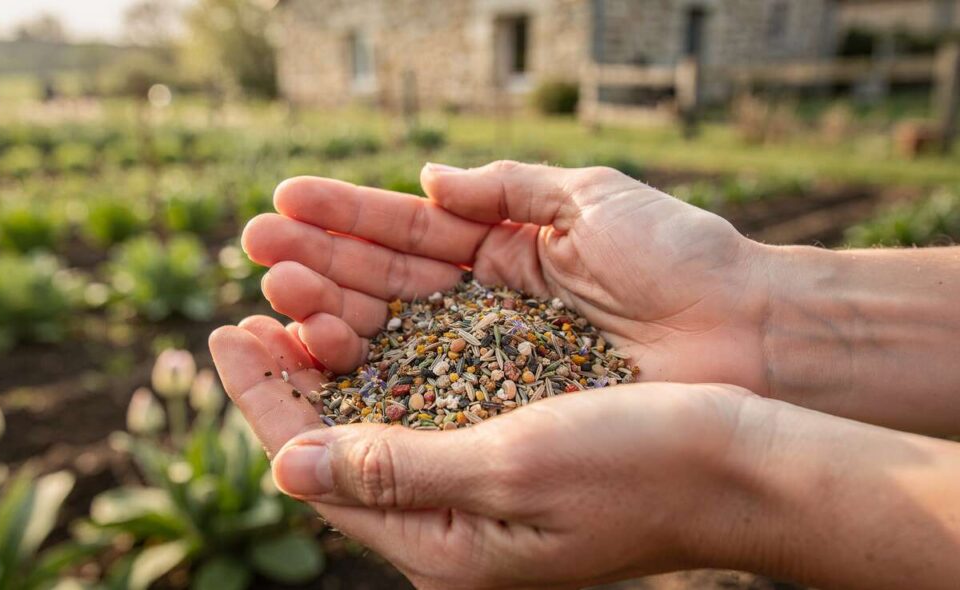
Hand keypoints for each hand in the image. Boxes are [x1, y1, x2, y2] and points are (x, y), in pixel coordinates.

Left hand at [208, 318, 766, 587]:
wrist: (740, 466)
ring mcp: (481, 488)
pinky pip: (426, 405)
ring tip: (294, 297)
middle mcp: (452, 523)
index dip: (264, 398)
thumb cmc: (639, 469)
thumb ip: (397, 470)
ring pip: (378, 417)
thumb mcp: (511, 469)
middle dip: (289, 372)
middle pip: (337, 442)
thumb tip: (287, 465)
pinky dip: (390, 361)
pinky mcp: (509, 450)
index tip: (221, 332)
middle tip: (245, 306)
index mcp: (442, 544)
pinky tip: (373, 322)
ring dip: (334, 358)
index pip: (318, 467)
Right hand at [241, 161, 771, 393]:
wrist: (754, 334)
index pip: (408, 234)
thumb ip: (509, 190)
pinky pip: (424, 391)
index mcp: (506, 256)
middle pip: (386, 287)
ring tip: (270, 292)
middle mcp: (487, 312)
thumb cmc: (682, 261)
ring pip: (393, 338)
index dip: (345, 218)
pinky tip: (315, 352)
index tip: (282, 203)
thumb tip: (429, 177)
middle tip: (254, 247)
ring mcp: (491, 367)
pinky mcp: (504, 415)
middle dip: (318, 265)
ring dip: (326, 312)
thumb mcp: (592, 201)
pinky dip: (369, 373)